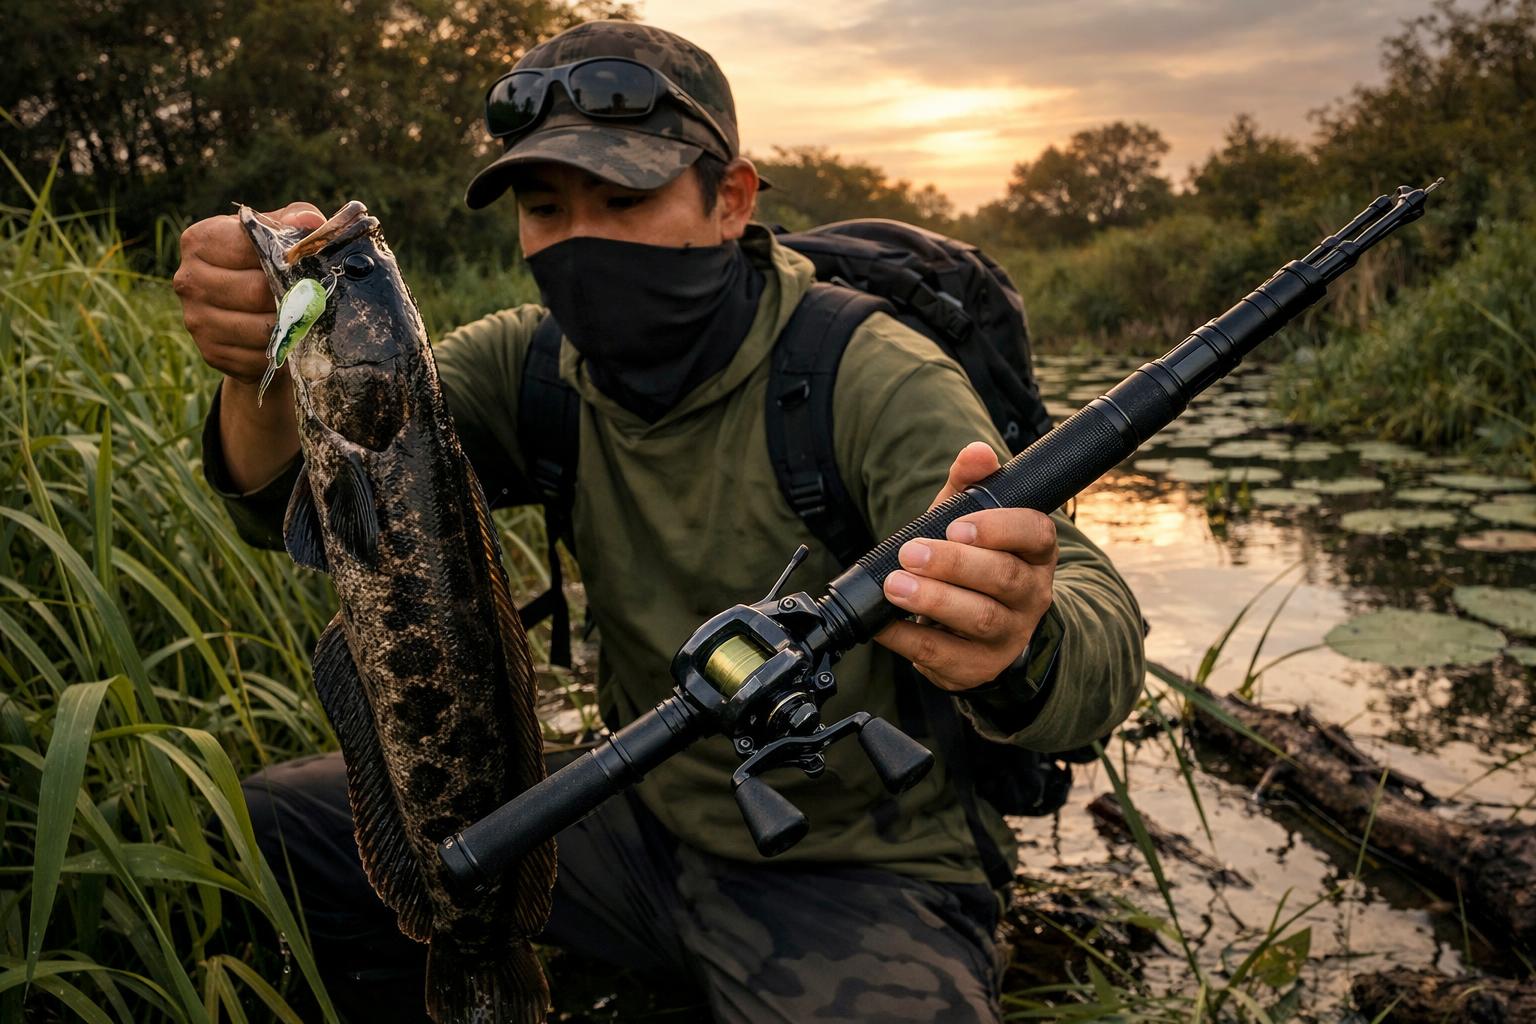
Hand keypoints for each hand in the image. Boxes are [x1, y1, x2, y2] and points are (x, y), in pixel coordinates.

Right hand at [173, 202, 324, 386]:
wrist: (251, 317)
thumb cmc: (268, 265)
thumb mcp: (279, 234)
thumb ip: (293, 220)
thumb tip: (309, 222)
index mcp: (199, 241)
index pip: (249, 245)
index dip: (283, 257)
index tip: (303, 264)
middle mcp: (188, 279)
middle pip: (256, 290)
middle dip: (290, 295)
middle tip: (311, 297)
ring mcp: (195, 318)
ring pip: (260, 327)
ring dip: (289, 326)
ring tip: (303, 317)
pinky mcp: (211, 351)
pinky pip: (259, 355)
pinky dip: (280, 349)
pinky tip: (286, 339)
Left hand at [874, 441, 1056, 691]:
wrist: (975, 629)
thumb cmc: (972, 562)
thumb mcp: (967, 519)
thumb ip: (968, 484)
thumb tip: (976, 452)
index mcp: (1034, 552)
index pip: (1036, 533)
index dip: (999, 528)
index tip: (957, 526)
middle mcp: (1032, 594)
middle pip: (1003, 577)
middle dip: (954, 564)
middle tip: (910, 553)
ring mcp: (1011, 634)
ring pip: (981, 619)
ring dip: (934, 600)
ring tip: (895, 586)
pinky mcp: (981, 666)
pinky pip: (946, 655)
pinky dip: (909, 639)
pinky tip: (885, 623)